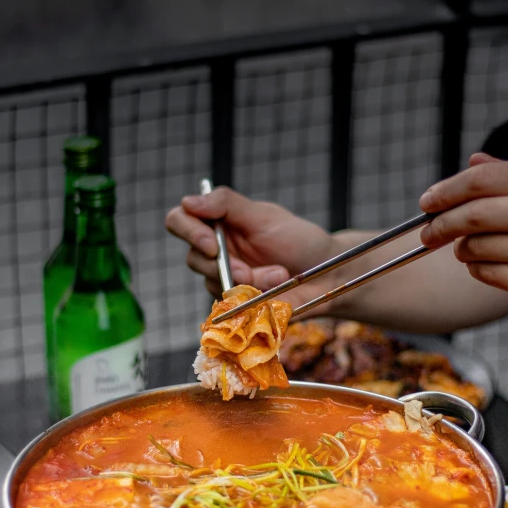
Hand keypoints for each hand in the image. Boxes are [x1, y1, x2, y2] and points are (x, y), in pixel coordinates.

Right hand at [166, 187, 333, 302]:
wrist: (327, 274)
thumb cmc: (298, 241)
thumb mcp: (263, 216)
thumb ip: (227, 205)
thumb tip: (189, 201)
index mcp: (219, 224)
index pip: (180, 221)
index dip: (189, 232)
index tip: (212, 243)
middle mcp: (216, 252)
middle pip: (194, 259)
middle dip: (226, 266)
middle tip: (250, 269)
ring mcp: (225, 281)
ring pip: (216, 285)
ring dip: (251, 281)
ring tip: (279, 275)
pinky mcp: (237, 306)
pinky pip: (232, 307)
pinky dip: (257, 299)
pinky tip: (276, 292)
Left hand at [419, 153, 507, 301]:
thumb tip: (474, 161)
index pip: (488, 179)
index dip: (450, 189)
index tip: (428, 201)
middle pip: (478, 213)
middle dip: (444, 223)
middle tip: (429, 232)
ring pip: (479, 246)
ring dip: (461, 248)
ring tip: (462, 248)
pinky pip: (489, 273)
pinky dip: (476, 268)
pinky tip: (479, 265)